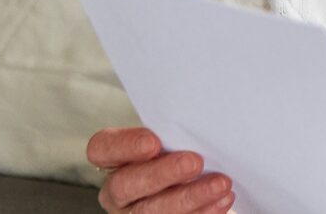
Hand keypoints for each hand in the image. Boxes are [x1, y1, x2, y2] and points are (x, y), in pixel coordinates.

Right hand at [87, 127, 233, 213]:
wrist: (196, 179)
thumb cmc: (182, 151)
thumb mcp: (174, 139)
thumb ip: (175, 133)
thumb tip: (202, 122)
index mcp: (114, 159)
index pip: (102, 149)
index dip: (125, 145)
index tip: (153, 141)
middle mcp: (118, 190)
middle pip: (125, 184)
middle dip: (162, 174)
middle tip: (195, 162)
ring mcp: (133, 213)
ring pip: (150, 211)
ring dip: (189, 197)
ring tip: (220, 184)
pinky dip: (203, 212)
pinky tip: (223, 200)